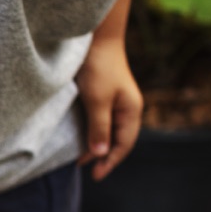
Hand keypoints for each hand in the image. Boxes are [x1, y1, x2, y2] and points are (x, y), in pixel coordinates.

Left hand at [76, 38, 143, 181]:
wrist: (96, 37)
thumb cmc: (99, 67)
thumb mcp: (97, 100)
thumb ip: (99, 128)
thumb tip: (99, 155)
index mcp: (131, 110)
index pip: (123, 144)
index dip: (110, 161)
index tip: (95, 175)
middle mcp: (127, 108)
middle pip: (117, 139)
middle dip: (102, 156)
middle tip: (84, 169)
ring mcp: (116, 101)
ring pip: (108, 130)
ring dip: (95, 144)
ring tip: (79, 158)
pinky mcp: (104, 95)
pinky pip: (100, 120)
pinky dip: (91, 131)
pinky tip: (79, 137)